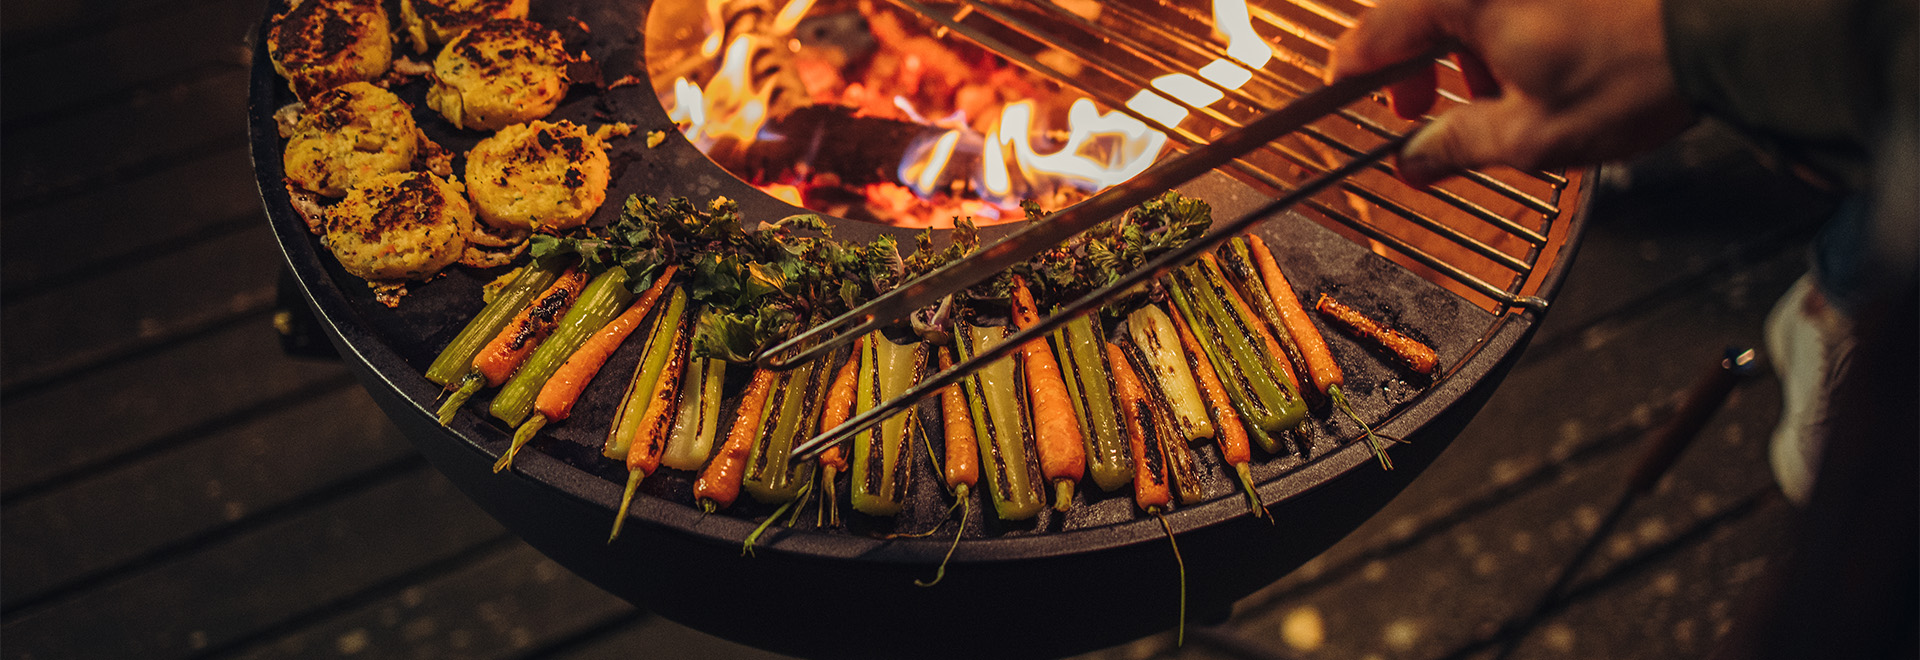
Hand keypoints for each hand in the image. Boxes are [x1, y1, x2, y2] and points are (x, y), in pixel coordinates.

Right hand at [1328, 0, 1698, 186]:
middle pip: (1418, 13)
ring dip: (1465, 47)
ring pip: (1467, 5)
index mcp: (1460, 0)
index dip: (1352, 75)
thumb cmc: (1633, 71)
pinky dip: (1506, 26)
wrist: (1723, 27)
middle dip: (1414, 66)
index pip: (1372, 34)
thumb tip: (1416, 158)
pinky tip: (1535, 62)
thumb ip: (1455, 146)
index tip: (1346, 96)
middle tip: (1423, 111)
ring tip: (1495, 95)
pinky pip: (1507, 1)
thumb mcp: (1529, 135)